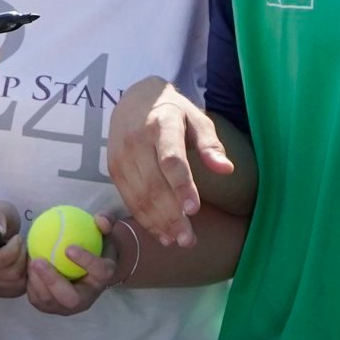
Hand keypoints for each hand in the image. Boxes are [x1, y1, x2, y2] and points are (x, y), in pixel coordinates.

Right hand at [0, 204, 26, 299]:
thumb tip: (1, 231)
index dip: (10, 252)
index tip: (17, 238)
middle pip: (5, 275)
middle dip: (20, 259)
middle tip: (23, 245)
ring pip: (13, 285)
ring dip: (25, 268)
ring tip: (22, 254)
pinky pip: (16, 291)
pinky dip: (26, 278)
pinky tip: (22, 264)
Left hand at [25, 212, 119, 315]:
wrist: (82, 267)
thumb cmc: (93, 246)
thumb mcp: (103, 233)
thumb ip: (105, 223)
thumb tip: (99, 218)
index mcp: (103, 279)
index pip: (100, 273)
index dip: (86, 262)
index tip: (69, 248)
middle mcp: (86, 299)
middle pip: (71, 299)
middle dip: (53, 281)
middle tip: (38, 261)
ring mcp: (67, 307)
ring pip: (50, 302)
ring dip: (37, 282)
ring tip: (30, 261)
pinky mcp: (50, 307)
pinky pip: (37, 299)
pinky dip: (30, 284)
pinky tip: (26, 266)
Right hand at [108, 77, 230, 247]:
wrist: (133, 99)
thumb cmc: (173, 112)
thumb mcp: (197, 119)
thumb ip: (211, 144)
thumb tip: (226, 169)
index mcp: (161, 124)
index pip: (171, 159)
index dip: (182, 186)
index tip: (194, 210)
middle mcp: (136, 140)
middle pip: (153, 184)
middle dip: (171, 215)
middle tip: (189, 240)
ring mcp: (121, 155)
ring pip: (138, 196)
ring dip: (157, 222)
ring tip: (177, 240)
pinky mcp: (113, 167)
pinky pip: (127, 198)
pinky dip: (143, 218)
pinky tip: (160, 232)